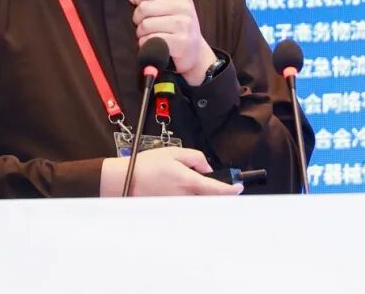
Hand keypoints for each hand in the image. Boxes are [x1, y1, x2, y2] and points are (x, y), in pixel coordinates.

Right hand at [99, 147, 243, 195]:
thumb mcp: (174, 152)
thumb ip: (196, 158)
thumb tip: (207, 168)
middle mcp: (184, 198)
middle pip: (210, 200)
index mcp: (188, 181)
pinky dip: (189, 201)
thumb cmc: (146, 166)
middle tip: (216, 183)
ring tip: (187, 184)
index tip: (238, 187)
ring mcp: (177, 207)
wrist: (125, 180)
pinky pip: (186, 208)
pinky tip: (179, 191)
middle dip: (216, 193)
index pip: (217, 190)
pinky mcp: (170, 211)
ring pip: (199, 204)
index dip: (231, 190)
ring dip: (201, 196)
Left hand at [129, 0, 217, 85]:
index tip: (138, 3)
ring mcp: (183, 25)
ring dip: (141, 33)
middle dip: (138, 18)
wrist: (195, 51)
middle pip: (144, 7)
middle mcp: (184, 7)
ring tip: (151, 35)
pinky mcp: (180, 42)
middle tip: (146, 24)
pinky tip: (155, 44)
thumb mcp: (173, 4)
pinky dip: (146, 44)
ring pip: (145, 25)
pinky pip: (149, 40)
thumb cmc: (178, 26)